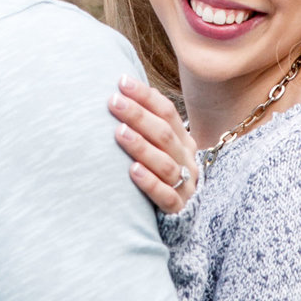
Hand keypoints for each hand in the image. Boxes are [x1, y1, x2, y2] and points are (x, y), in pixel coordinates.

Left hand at [109, 75, 199, 212]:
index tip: (121, 82)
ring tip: (119, 132)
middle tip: (114, 102)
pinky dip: (149, 182)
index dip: (145, 97)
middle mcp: (187, 160)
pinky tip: (132, 171)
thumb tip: (124, 86)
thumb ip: (149, 123)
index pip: (167, 113)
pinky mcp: (177, 209)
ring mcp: (185, 185)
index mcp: (184, 141)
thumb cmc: (162, 175)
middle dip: (138, 115)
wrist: (183, 219)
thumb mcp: (162, 148)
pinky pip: (166, 196)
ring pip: (165, 163)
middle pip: (164, 134)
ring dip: (141, 146)